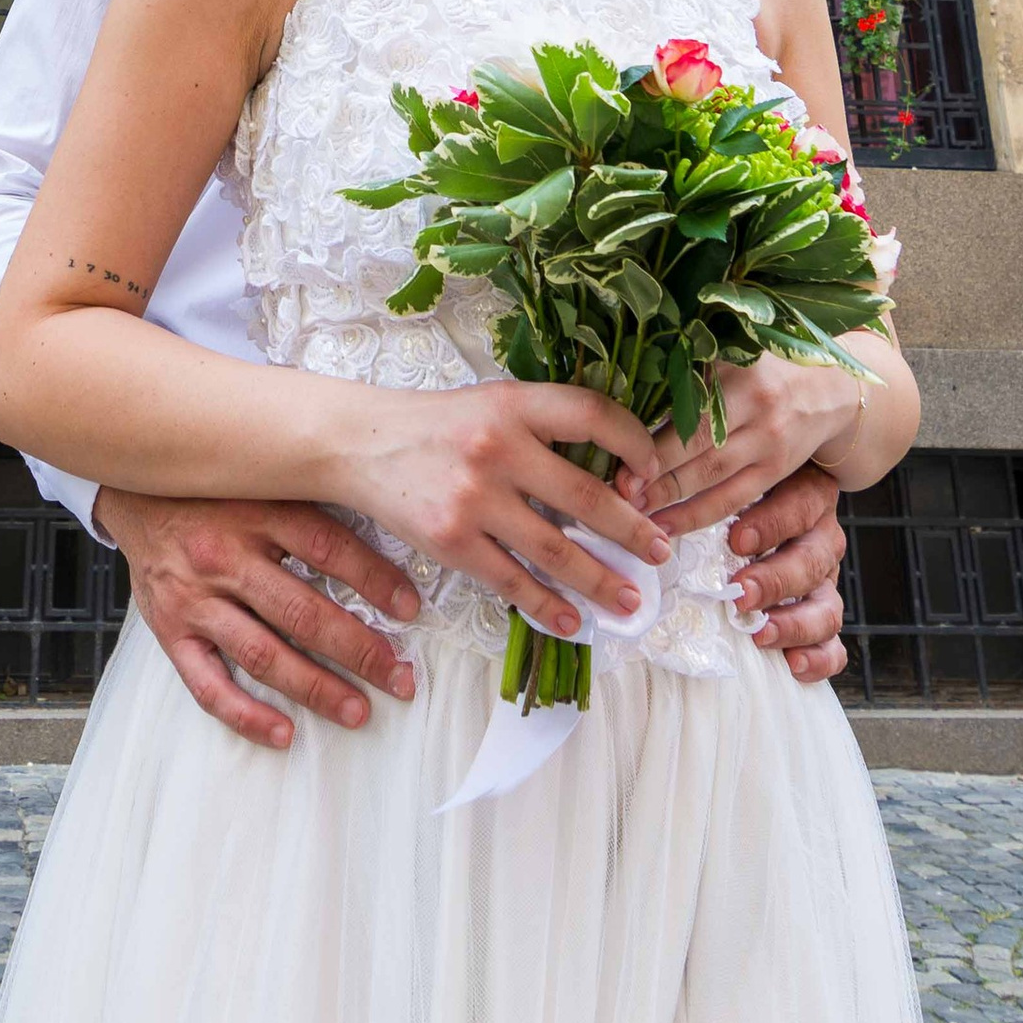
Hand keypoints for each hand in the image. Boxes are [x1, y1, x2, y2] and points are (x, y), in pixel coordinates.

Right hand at [97, 491, 422, 751]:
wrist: (133, 491)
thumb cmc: (213, 489)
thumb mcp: (262, 478)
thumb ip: (311, 504)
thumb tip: (386, 531)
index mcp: (256, 511)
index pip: (327, 548)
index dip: (374, 580)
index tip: (411, 609)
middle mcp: (224, 556)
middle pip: (303, 612)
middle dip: (359, 650)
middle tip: (400, 678)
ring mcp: (195, 600)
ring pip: (263, 654)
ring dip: (316, 688)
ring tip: (358, 711)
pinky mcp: (171, 632)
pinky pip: (208, 685)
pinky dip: (246, 714)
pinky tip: (283, 733)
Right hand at [331, 382, 668, 641]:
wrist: (360, 443)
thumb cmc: (438, 424)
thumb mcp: (493, 403)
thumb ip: (544, 427)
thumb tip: (615, 474)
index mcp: (513, 403)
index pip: (593, 415)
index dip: (634, 445)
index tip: (653, 476)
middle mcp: (496, 447)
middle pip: (584, 496)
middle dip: (632, 530)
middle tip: (662, 552)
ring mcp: (472, 498)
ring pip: (555, 549)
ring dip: (600, 579)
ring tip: (631, 599)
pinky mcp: (450, 540)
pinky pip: (510, 580)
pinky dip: (546, 604)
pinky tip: (571, 619)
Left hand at [634, 358, 865, 543]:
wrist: (828, 387)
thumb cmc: (759, 367)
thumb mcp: (728, 354)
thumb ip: (686, 368)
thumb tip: (621, 393)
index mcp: (732, 364)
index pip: (682, 402)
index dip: (648, 431)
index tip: (612, 451)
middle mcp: (753, 400)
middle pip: (695, 441)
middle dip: (652, 471)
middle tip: (614, 491)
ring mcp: (769, 438)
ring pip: (711, 475)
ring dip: (669, 499)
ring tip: (631, 514)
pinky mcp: (777, 468)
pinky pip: (733, 498)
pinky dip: (698, 516)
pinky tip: (667, 526)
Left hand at [721, 464, 845, 685]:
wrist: (756, 531)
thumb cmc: (735, 502)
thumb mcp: (732, 486)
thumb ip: (710, 490)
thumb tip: (655, 499)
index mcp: (806, 499)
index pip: (801, 506)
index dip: (772, 524)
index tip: (737, 540)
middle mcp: (822, 541)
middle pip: (813, 561)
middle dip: (776, 579)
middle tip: (741, 593)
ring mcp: (825, 585)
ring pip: (828, 608)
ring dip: (795, 624)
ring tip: (761, 634)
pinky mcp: (823, 620)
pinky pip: (834, 647)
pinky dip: (818, 658)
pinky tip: (792, 665)